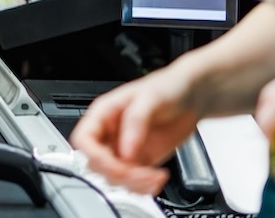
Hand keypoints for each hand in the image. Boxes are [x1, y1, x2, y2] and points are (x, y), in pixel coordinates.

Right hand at [70, 67, 201, 195]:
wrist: (191, 97)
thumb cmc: (168, 87)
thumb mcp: (151, 97)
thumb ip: (136, 121)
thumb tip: (125, 151)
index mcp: (104, 114)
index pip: (83, 139)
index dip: (94, 156)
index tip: (117, 165)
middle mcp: (110, 133)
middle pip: (97, 164)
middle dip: (119, 173)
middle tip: (141, 172)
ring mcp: (125, 149)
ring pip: (115, 177)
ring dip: (134, 183)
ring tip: (154, 177)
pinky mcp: (140, 161)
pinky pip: (133, 182)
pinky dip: (144, 187)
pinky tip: (158, 178)